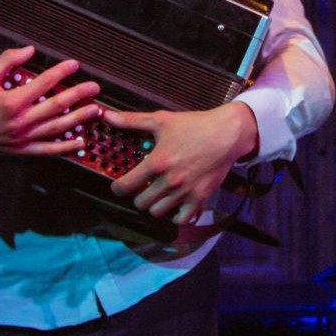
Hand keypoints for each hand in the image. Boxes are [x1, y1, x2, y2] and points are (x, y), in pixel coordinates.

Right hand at [0, 49, 101, 161]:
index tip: (74, 65)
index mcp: (11, 101)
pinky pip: (47, 150)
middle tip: (95, 88)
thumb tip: (30, 50)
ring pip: (57, 128)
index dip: (61, 72)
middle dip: (79, 95)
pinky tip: (80, 143)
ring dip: (79, 119)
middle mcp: (20, 122)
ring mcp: (22, 139)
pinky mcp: (20, 151)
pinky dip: (65, 148)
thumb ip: (7, 61)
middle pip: (57, 107)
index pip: (43, 83)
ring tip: (95, 110)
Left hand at [104, 101, 258, 224]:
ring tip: (156, 195)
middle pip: (140, 203)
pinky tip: (173, 205)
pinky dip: (175, 215)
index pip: (125, 186)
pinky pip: (181, 218)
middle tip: (141, 188)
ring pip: (158, 212)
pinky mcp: (200, 197)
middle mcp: (169, 181)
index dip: (117, 188)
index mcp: (157, 162)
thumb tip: (107, 116)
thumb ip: (132, 121)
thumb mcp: (161, 120)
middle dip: (137, 196)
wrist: (227, 134)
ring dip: (154, 206)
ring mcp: (185, 191)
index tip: (119, 186)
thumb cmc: (194, 125)